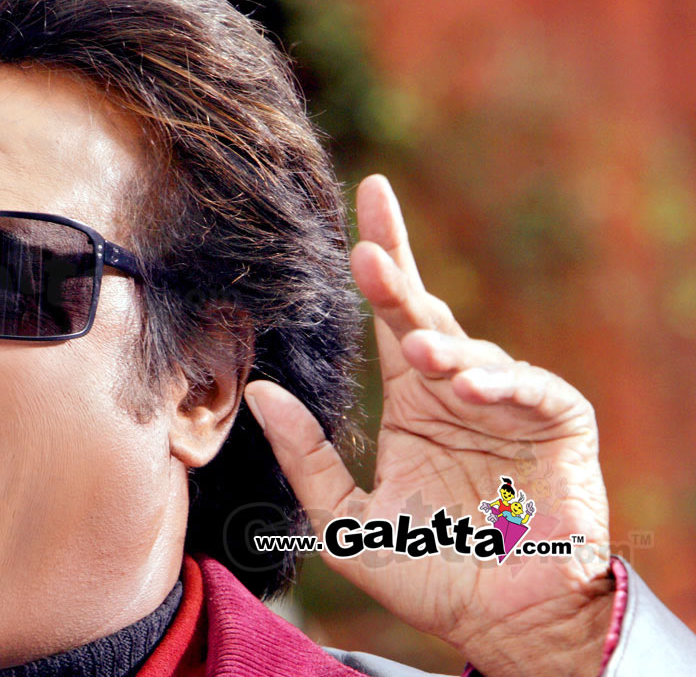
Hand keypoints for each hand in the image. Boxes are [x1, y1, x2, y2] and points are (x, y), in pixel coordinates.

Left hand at [245, 175, 615, 676]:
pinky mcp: (559, 423)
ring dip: (444, 349)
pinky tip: (470, 386)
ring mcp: (509, 403)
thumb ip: (306, 458)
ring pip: (473, 352)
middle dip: (397, 280)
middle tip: (364, 254)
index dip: (382, 263)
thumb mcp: (346, 520)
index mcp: (413, 403)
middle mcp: (458, 391)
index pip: (391, 319)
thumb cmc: (428, 570)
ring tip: (420, 355)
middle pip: (426, 316)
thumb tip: (259, 393)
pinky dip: (503, 383)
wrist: (500, 622)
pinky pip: (533, 390)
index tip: (366, 196)